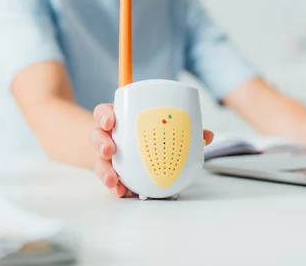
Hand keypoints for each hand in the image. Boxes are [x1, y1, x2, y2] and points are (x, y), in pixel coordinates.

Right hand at [91, 103, 214, 197]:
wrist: (133, 156)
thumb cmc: (148, 137)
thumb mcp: (163, 130)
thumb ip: (185, 130)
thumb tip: (207, 135)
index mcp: (120, 120)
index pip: (105, 113)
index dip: (105, 115)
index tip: (111, 120)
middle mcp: (109, 137)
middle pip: (97, 136)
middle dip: (101, 142)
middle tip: (110, 150)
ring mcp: (108, 157)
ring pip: (99, 160)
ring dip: (104, 169)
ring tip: (113, 179)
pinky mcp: (111, 174)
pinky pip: (108, 180)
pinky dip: (114, 187)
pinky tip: (120, 191)